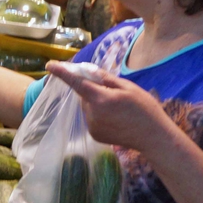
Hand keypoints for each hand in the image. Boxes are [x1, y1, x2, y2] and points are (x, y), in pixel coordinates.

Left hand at [46, 61, 174, 151]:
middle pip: (84, 95)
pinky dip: (100, 115)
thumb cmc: (145, 109)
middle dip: (94, 91)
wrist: (153, 137)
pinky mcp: (94, 134)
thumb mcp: (128, 88)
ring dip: (97, 103)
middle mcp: (92, 114)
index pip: (76, 83)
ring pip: (88, 107)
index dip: (62, 73)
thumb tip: (88, 71)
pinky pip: (92, 118)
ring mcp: (92, 126)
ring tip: (118, 109)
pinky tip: (116, 119)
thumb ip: (105, 79)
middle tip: (115, 94)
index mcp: (101, 99)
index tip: (49, 65)